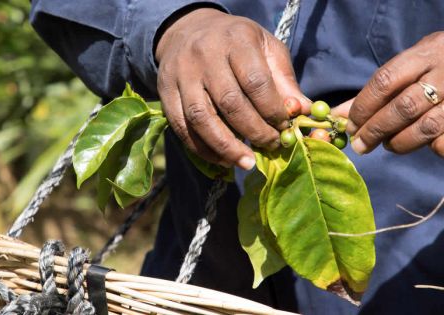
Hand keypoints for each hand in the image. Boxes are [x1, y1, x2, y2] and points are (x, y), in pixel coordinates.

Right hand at [155, 8, 308, 169]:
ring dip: (225, 147)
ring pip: (201, 118)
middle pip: (229, 103)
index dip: (272, 111)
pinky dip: (201, 148)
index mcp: (236, 40)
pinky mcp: (165, 92)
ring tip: (245, 163)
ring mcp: (182, 74)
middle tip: (269, 147)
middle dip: (253, 131)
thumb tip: (302, 112)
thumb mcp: (266, 49)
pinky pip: (181, 126)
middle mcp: (205, 55)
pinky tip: (220, 159)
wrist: (189, 30)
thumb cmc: (236, 43)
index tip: (283, 129)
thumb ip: (284, 80)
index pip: (256, 82)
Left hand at [339, 32, 443, 156]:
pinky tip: (420, 144)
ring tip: (388, 145)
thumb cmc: (436, 63)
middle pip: (403, 108)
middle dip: (375, 130)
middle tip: (360, 145)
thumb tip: (338, 115)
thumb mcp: (410, 63)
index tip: (350, 126)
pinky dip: (431, 147)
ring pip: (426, 127)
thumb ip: (377, 89)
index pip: (385, 81)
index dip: (363, 107)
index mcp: (424, 55)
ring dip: (400, 142)